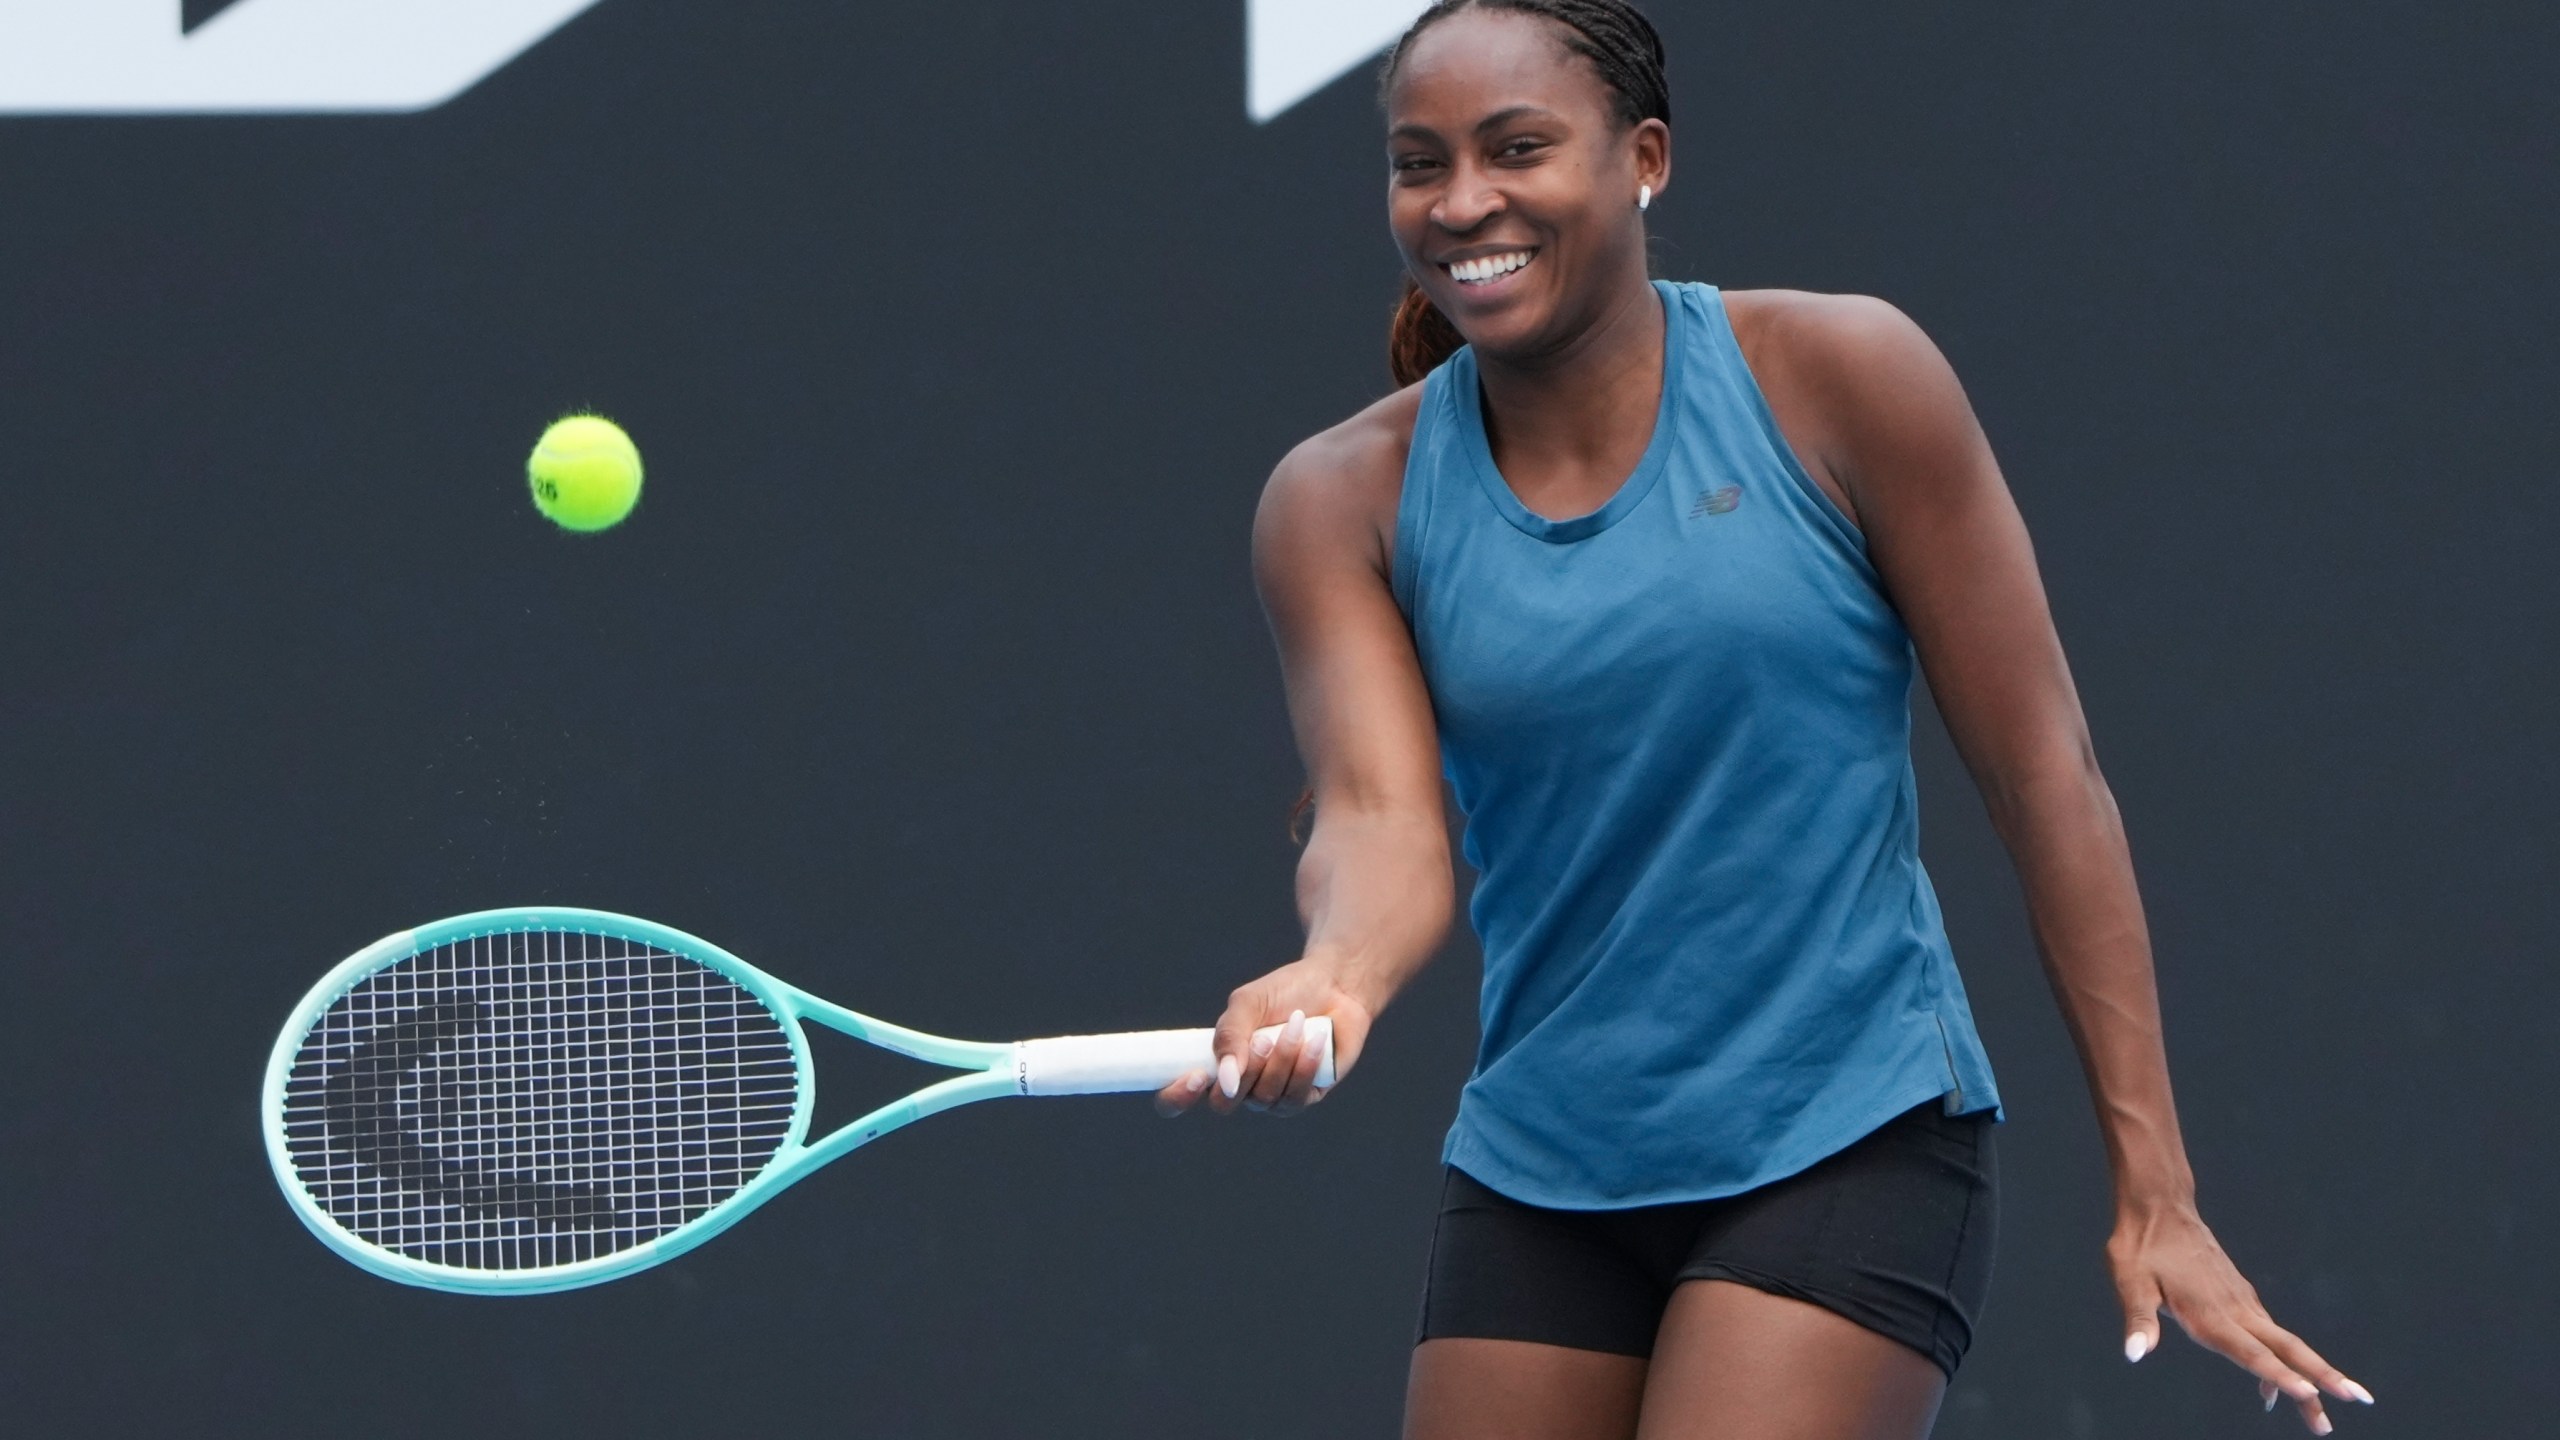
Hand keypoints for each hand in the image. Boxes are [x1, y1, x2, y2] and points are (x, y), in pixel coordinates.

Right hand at [1153, 957, 1374, 1117]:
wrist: (1335, 984)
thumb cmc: (1285, 993)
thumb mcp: (1247, 1003)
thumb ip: (1228, 1036)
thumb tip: (1225, 1080)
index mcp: (1218, 1064)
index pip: (1180, 1097)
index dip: (1177, 1097)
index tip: (1195, 1076)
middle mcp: (1241, 1086)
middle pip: (1224, 1105)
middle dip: (1243, 1072)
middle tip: (1262, 1039)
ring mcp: (1273, 1095)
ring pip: (1263, 1099)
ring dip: (1280, 1060)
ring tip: (1295, 1024)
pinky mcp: (1306, 1096)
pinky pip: (1294, 1098)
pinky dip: (1303, 1066)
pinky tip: (1316, 1039)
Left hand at [2111, 1200, 2372, 1432]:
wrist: (2158, 1206)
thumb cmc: (2139, 1246)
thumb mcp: (2129, 1281)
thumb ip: (2137, 1320)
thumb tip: (2134, 1354)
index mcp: (2210, 1311)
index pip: (2251, 1351)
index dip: (2279, 1375)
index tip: (2311, 1394)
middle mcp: (2234, 1308)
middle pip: (2287, 1349)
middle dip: (2323, 1378)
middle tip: (2359, 1401)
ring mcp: (2241, 1300)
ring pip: (2283, 1343)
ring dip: (2310, 1375)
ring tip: (2323, 1414)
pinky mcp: (2239, 1295)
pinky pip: (2267, 1334)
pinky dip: (2279, 1361)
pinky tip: (2272, 1385)